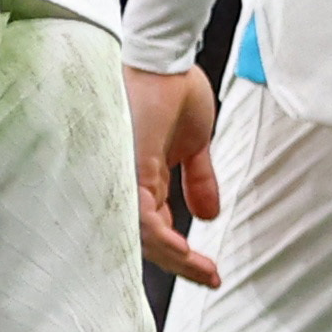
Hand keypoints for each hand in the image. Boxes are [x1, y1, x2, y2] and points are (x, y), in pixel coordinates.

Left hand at [125, 64, 222, 288]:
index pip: (150, 224)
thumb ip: (198, 180)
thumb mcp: (194, 143)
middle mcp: (124, 179)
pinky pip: (143, 218)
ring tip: (204, 271)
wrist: (165, 56)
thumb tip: (209, 215)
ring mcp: (123, 175)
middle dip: (178, 263)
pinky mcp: (129, 169)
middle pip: (143, 237)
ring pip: (143, 235)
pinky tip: (187, 253)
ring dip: (176, 258)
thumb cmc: (171, 87)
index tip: (206, 267)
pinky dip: (165, 241)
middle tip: (207, 276)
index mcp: (138, 173)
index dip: (176, 250)